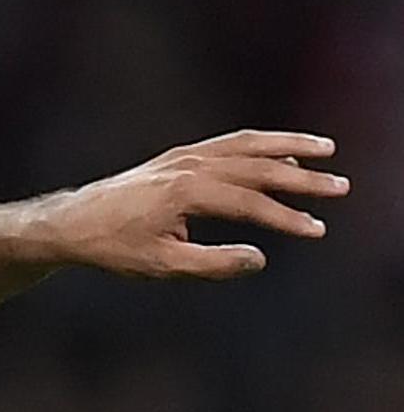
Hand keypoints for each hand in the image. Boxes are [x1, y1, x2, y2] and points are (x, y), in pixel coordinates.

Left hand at [45, 130, 347, 279]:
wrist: (70, 224)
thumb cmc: (113, 248)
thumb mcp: (163, 267)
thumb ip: (213, 264)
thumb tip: (259, 257)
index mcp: (186, 193)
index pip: (250, 204)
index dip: (287, 218)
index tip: (317, 229)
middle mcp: (187, 167)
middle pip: (256, 167)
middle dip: (302, 178)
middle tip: (341, 187)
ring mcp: (181, 157)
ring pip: (244, 145)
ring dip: (286, 146)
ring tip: (324, 150)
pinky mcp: (175, 158)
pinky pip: (226, 144)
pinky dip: (257, 145)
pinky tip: (279, 154)